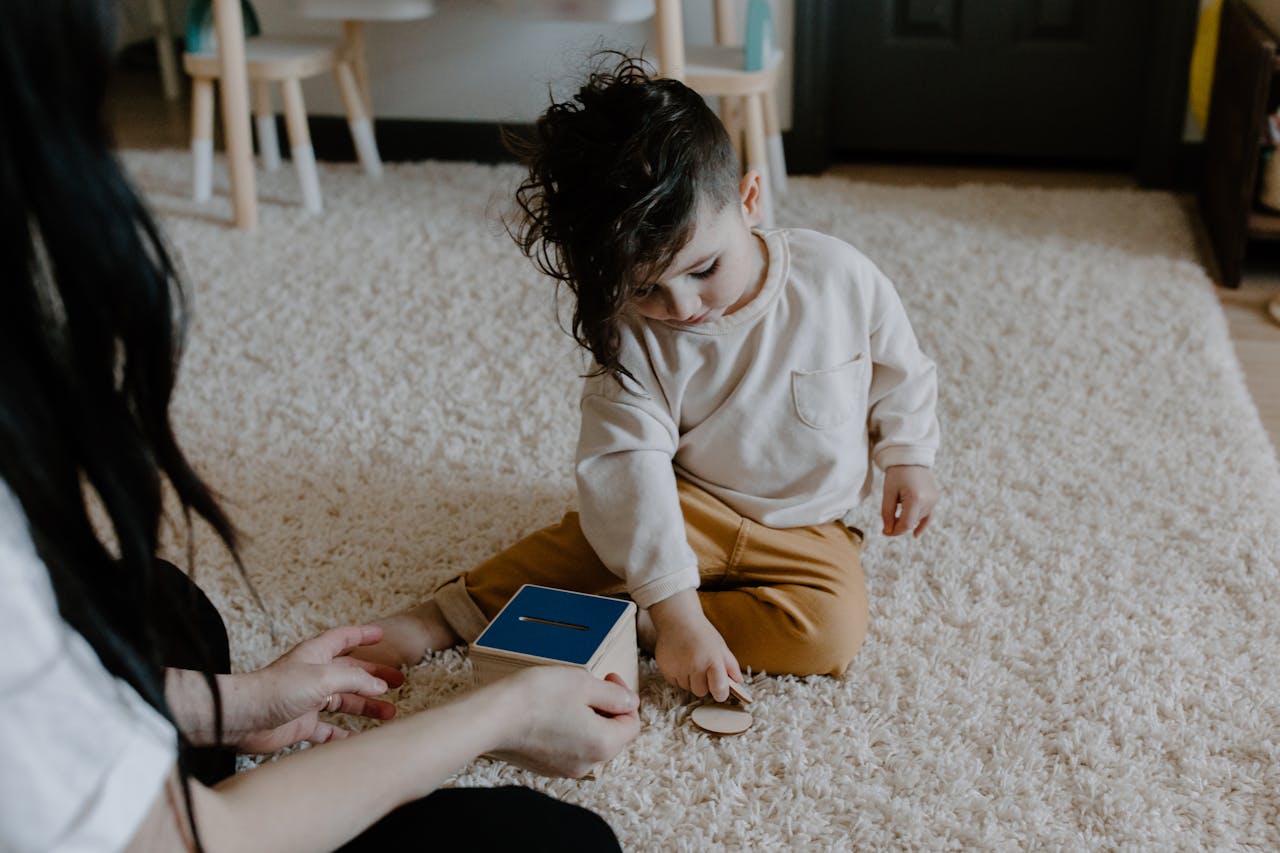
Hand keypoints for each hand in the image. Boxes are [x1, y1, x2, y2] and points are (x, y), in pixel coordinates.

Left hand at [221, 625, 405, 753]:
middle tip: (397, 682)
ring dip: (366, 706)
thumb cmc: (276, 690)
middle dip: (374, 677)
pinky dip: (344, 734)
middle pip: (350, 673)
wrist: (244, 718)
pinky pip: (328, 730)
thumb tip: (378, 685)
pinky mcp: (302, 724)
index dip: (363, 635)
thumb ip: (354, 679)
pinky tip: (358, 739)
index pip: (344, 639)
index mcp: (317, 656)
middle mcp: (314, 676)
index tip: (381, 635)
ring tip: (389, 713)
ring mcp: (309, 701)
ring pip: (344, 702)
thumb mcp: (322, 677)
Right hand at [489, 668, 640, 777]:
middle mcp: (588, 764)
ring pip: (590, 742)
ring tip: (567, 696)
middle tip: (589, 684)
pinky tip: (550, 712)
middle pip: (612, 735)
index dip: (625, 697)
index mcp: (603, 744)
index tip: (608, 677)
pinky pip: (568, 748)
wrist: (492, 717)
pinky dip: (568, 730)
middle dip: (606, 708)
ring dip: (587, 719)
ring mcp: (565, 768)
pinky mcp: (545, 767)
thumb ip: (614, 695)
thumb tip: (630, 703)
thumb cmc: (538, 696)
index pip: (632, 724)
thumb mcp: (584, 683)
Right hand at [647, 590, 742, 701]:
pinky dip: (678, 677)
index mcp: (713, 660)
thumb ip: (731, 666)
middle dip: (703, 684)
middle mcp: (695, 666)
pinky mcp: (665, 670)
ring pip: (687, 688)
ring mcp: (678, 669)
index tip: (720, 689)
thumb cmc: (701, 633)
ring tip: (689, 662)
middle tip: (702, 668)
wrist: (677, 619)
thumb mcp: (720, 646)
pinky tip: (680, 662)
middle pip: (701, 692)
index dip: (721, 692)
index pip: (719, 690)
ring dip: (690, 680)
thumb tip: (739, 683)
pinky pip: (675, 684)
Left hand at [881, 464, 937, 536]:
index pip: (905, 524)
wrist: (911, 457)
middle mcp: (928, 501)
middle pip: (911, 522)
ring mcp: (933, 501)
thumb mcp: (888, 492)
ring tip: (898, 504)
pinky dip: (921, 525)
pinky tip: (916, 535)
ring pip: (917, 519)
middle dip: (898, 525)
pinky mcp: (934, 499)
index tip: (884, 532)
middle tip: (886, 522)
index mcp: (916, 499)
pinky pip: (928, 516)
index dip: (894, 531)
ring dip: (906, 518)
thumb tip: (888, 531)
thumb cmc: (897, 474)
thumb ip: (887, 513)